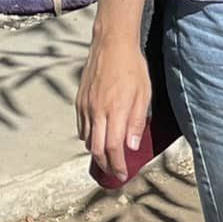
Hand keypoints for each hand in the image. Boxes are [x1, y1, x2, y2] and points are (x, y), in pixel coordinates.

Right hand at [76, 28, 150, 182]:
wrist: (111, 46)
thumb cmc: (132, 69)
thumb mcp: (143, 95)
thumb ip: (136, 122)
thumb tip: (131, 147)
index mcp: (115, 111)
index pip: (114, 148)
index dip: (117, 165)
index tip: (122, 175)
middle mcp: (96, 112)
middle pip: (97, 149)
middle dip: (105, 164)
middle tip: (114, 173)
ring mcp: (85, 107)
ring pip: (87, 139)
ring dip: (97, 152)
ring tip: (108, 159)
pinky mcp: (79, 101)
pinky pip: (82, 127)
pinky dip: (89, 137)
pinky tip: (98, 138)